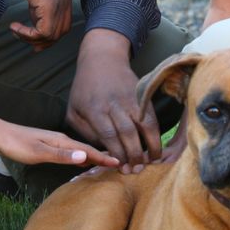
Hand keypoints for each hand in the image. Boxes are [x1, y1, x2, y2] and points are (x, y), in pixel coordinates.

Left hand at [0, 120, 119, 170]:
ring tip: (108, 163)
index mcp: (62, 141)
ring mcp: (56, 142)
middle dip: (104, 156)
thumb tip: (85, 156)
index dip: (105, 158)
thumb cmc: (15, 144)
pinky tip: (83, 161)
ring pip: (81, 150)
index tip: (122, 163)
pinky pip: (72, 152)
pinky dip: (82, 157)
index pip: (89, 150)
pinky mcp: (49, 145)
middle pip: (88, 149)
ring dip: (95, 157)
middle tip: (122, 164)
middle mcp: (62, 140)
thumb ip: (61, 155)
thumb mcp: (38, 152)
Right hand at [11, 0, 71, 49]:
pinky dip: (28, 34)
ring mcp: (59, 4)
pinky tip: (14, 27)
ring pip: (52, 35)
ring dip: (31, 38)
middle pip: (61, 31)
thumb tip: (31, 2)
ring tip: (16, 31)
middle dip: (44, 41)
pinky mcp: (49, 6)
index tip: (35, 36)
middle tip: (28, 43)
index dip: (51, 31)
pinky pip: (43, 32)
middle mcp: (65, 1)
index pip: (64, 20)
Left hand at [65, 30, 160, 172]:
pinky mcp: (141, 96)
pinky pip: (151, 117)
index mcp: (93, 109)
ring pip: (143, 125)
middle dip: (133, 155)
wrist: (102, 58)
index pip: (108, 135)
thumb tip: (100, 150)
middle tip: (135, 171)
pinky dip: (156, 134)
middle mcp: (113, 104)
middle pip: (127, 133)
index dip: (116, 153)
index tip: (120, 168)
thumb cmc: (84, 88)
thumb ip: (84, 131)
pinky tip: (155, 147)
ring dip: (149, 146)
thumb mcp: (73, 109)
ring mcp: (129, 99)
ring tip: (150, 162)